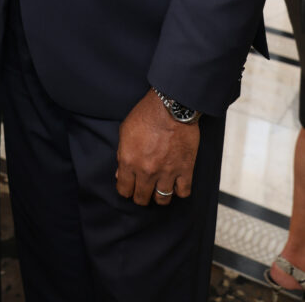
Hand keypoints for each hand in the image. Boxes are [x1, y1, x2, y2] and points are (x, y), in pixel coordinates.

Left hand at [116, 88, 199, 205]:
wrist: (171, 106)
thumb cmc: (147, 114)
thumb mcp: (125, 131)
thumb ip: (122, 153)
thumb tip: (121, 172)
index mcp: (129, 161)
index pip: (124, 190)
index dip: (126, 190)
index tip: (130, 187)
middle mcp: (146, 171)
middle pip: (142, 198)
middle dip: (141, 196)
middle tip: (144, 189)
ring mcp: (166, 172)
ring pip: (162, 200)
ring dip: (159, 196)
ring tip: (159, 188)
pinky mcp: (185, 170)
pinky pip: (183, 192)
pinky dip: (179, 190)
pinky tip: (176, 183)